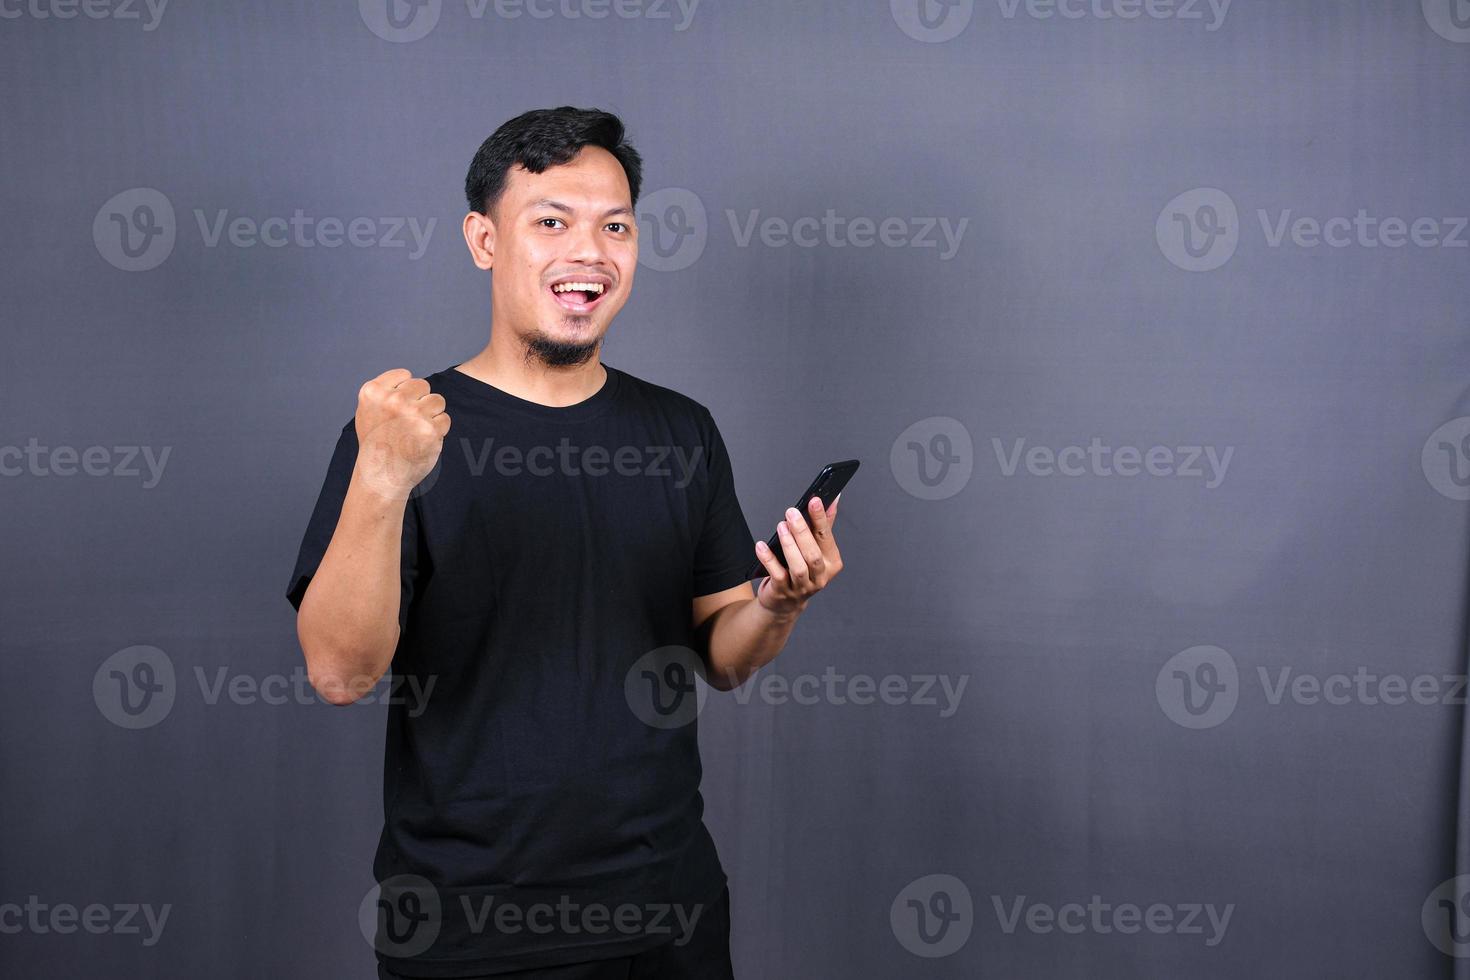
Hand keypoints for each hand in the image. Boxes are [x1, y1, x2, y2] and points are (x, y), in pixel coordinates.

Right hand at [353, 368, 450, 500]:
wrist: (381, 475)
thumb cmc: (377, 442)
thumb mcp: (367, 410)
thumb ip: (385, 391)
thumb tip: (409, 377)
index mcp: (373, 392)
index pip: (404, 375)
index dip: (404, 391)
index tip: (396, 410)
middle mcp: (393, 400)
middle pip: (423, 385)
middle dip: (420, 401)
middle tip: (407, 422)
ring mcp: (413, 414)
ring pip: (438, 400)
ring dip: (432, 414)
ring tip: (415, 431)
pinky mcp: (431, 430)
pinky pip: (445, 419)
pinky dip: (438, 430)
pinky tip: (422, 441)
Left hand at [753, 494, 843, 617]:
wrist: (785, 602)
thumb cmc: (802, 569)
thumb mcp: (815, 548)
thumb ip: (823, 526)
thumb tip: (833, 499)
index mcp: (831, 562)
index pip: (826, 538)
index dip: (821, 519)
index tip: (815, 500)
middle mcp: (820, 576)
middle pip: (813, 554)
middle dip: (802, 532)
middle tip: (791, 513)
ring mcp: (802, 587)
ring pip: (799, 567)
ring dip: (789, 545)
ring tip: (781, 527)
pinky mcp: (784, 592)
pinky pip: (777, 575)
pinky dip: (769, 560)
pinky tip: (761, 546)